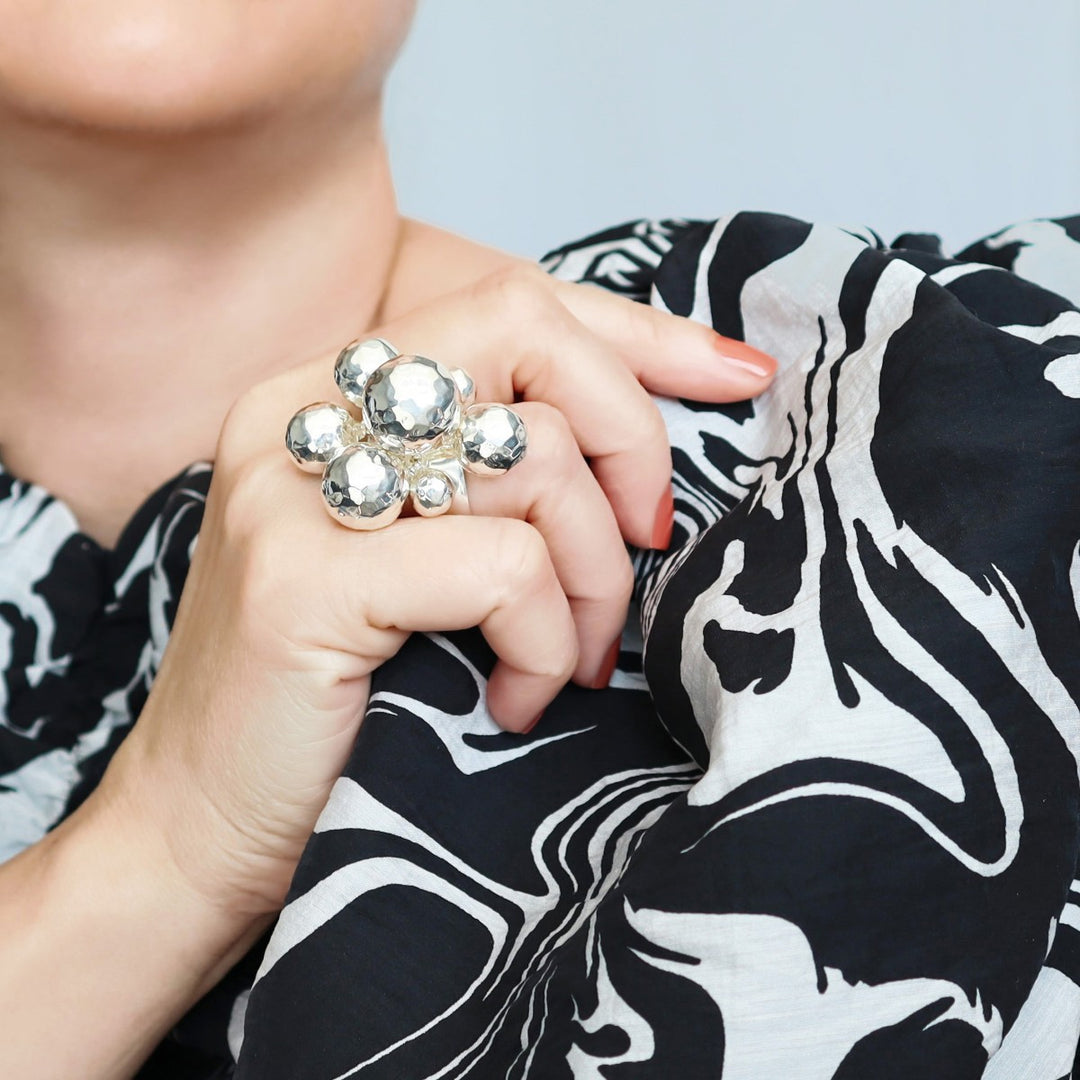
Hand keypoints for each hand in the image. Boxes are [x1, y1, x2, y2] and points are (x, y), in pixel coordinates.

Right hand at [102, 264, 775, 921]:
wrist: (204, 830)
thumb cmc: (340, 699)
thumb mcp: (428, 561)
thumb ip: (501, 484)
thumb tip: (655, 452)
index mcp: (326, 394)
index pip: (507, 306)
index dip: (636, 334)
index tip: (737, 373)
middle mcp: (298, 413)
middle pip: (526, 334)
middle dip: (630, 438)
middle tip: (647, 541)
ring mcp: (293, 489)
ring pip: (533, 461)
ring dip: (593, 577)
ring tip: (568, 657)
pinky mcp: (303, 579)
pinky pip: (503, 566)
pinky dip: (542, 637)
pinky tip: (514, 696)